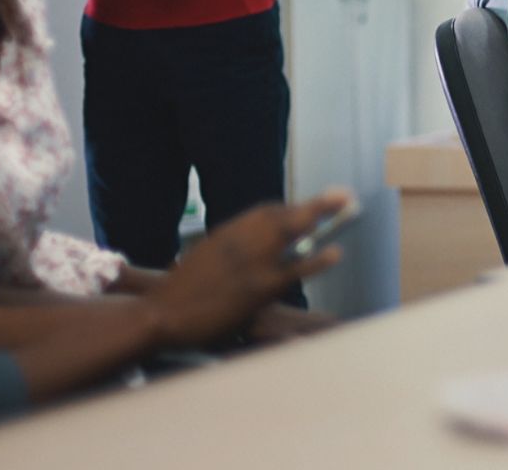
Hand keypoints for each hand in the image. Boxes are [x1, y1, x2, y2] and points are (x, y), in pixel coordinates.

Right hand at [144, 190, 349, 347]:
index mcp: (227, 232)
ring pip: (291, 232)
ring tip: (345, 207)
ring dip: (319, 217)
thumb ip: (230, 250)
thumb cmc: (180, 292)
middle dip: (315, 204)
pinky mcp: (258, 287)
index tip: (311, 208)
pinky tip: (335, 253)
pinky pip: (294, 270)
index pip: (265, 212)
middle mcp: (241, 240)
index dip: (292, 209)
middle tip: (342, 195)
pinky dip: (316, 259)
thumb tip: (257, 247)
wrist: (162, 313)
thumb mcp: (205, 258)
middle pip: (284, 215)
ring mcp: (251, 262)